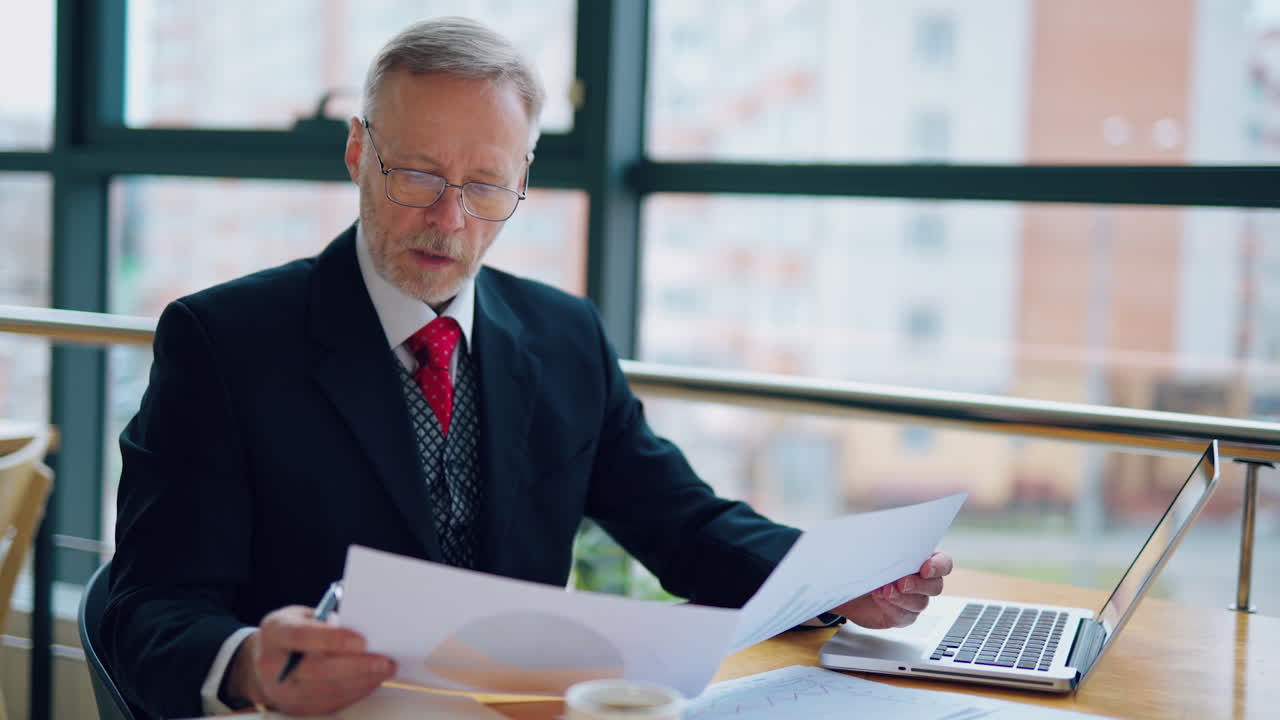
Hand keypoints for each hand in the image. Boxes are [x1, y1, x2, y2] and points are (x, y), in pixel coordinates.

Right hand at [225, 605, 396, 714]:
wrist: (265, 661)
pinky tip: (370, 681)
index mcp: (275, 633)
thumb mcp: (301, 615)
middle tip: (383, 660)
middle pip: (317, 670)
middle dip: (356, 666)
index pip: (302, 636)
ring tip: (384, 670)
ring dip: (361, 681)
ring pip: (327, 691)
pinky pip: (330, 703)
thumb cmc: (291, 631)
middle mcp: (272, 665)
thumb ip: (325, 621)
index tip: (362, 640)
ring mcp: (282, 692)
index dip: (332, 639)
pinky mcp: (295, 707)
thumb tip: (362, 628)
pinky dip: (355, 692)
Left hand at [829, 552, 952, 629]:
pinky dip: (892, 607)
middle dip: (918, 584)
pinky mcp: (901, 615)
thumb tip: (887, 531)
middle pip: (935, 586)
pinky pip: (904, 616)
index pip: (944, 563)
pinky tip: (880, 598)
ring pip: (920, 602)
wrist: (848, 586)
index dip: (938, 566)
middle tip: (901, 582)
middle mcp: (922, 581)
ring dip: (902, 597)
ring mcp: (913, 600)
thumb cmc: (865, 563)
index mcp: (922, 560)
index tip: (925, 568)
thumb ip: (887, 544)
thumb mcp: (875, 548)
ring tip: (885, 590)